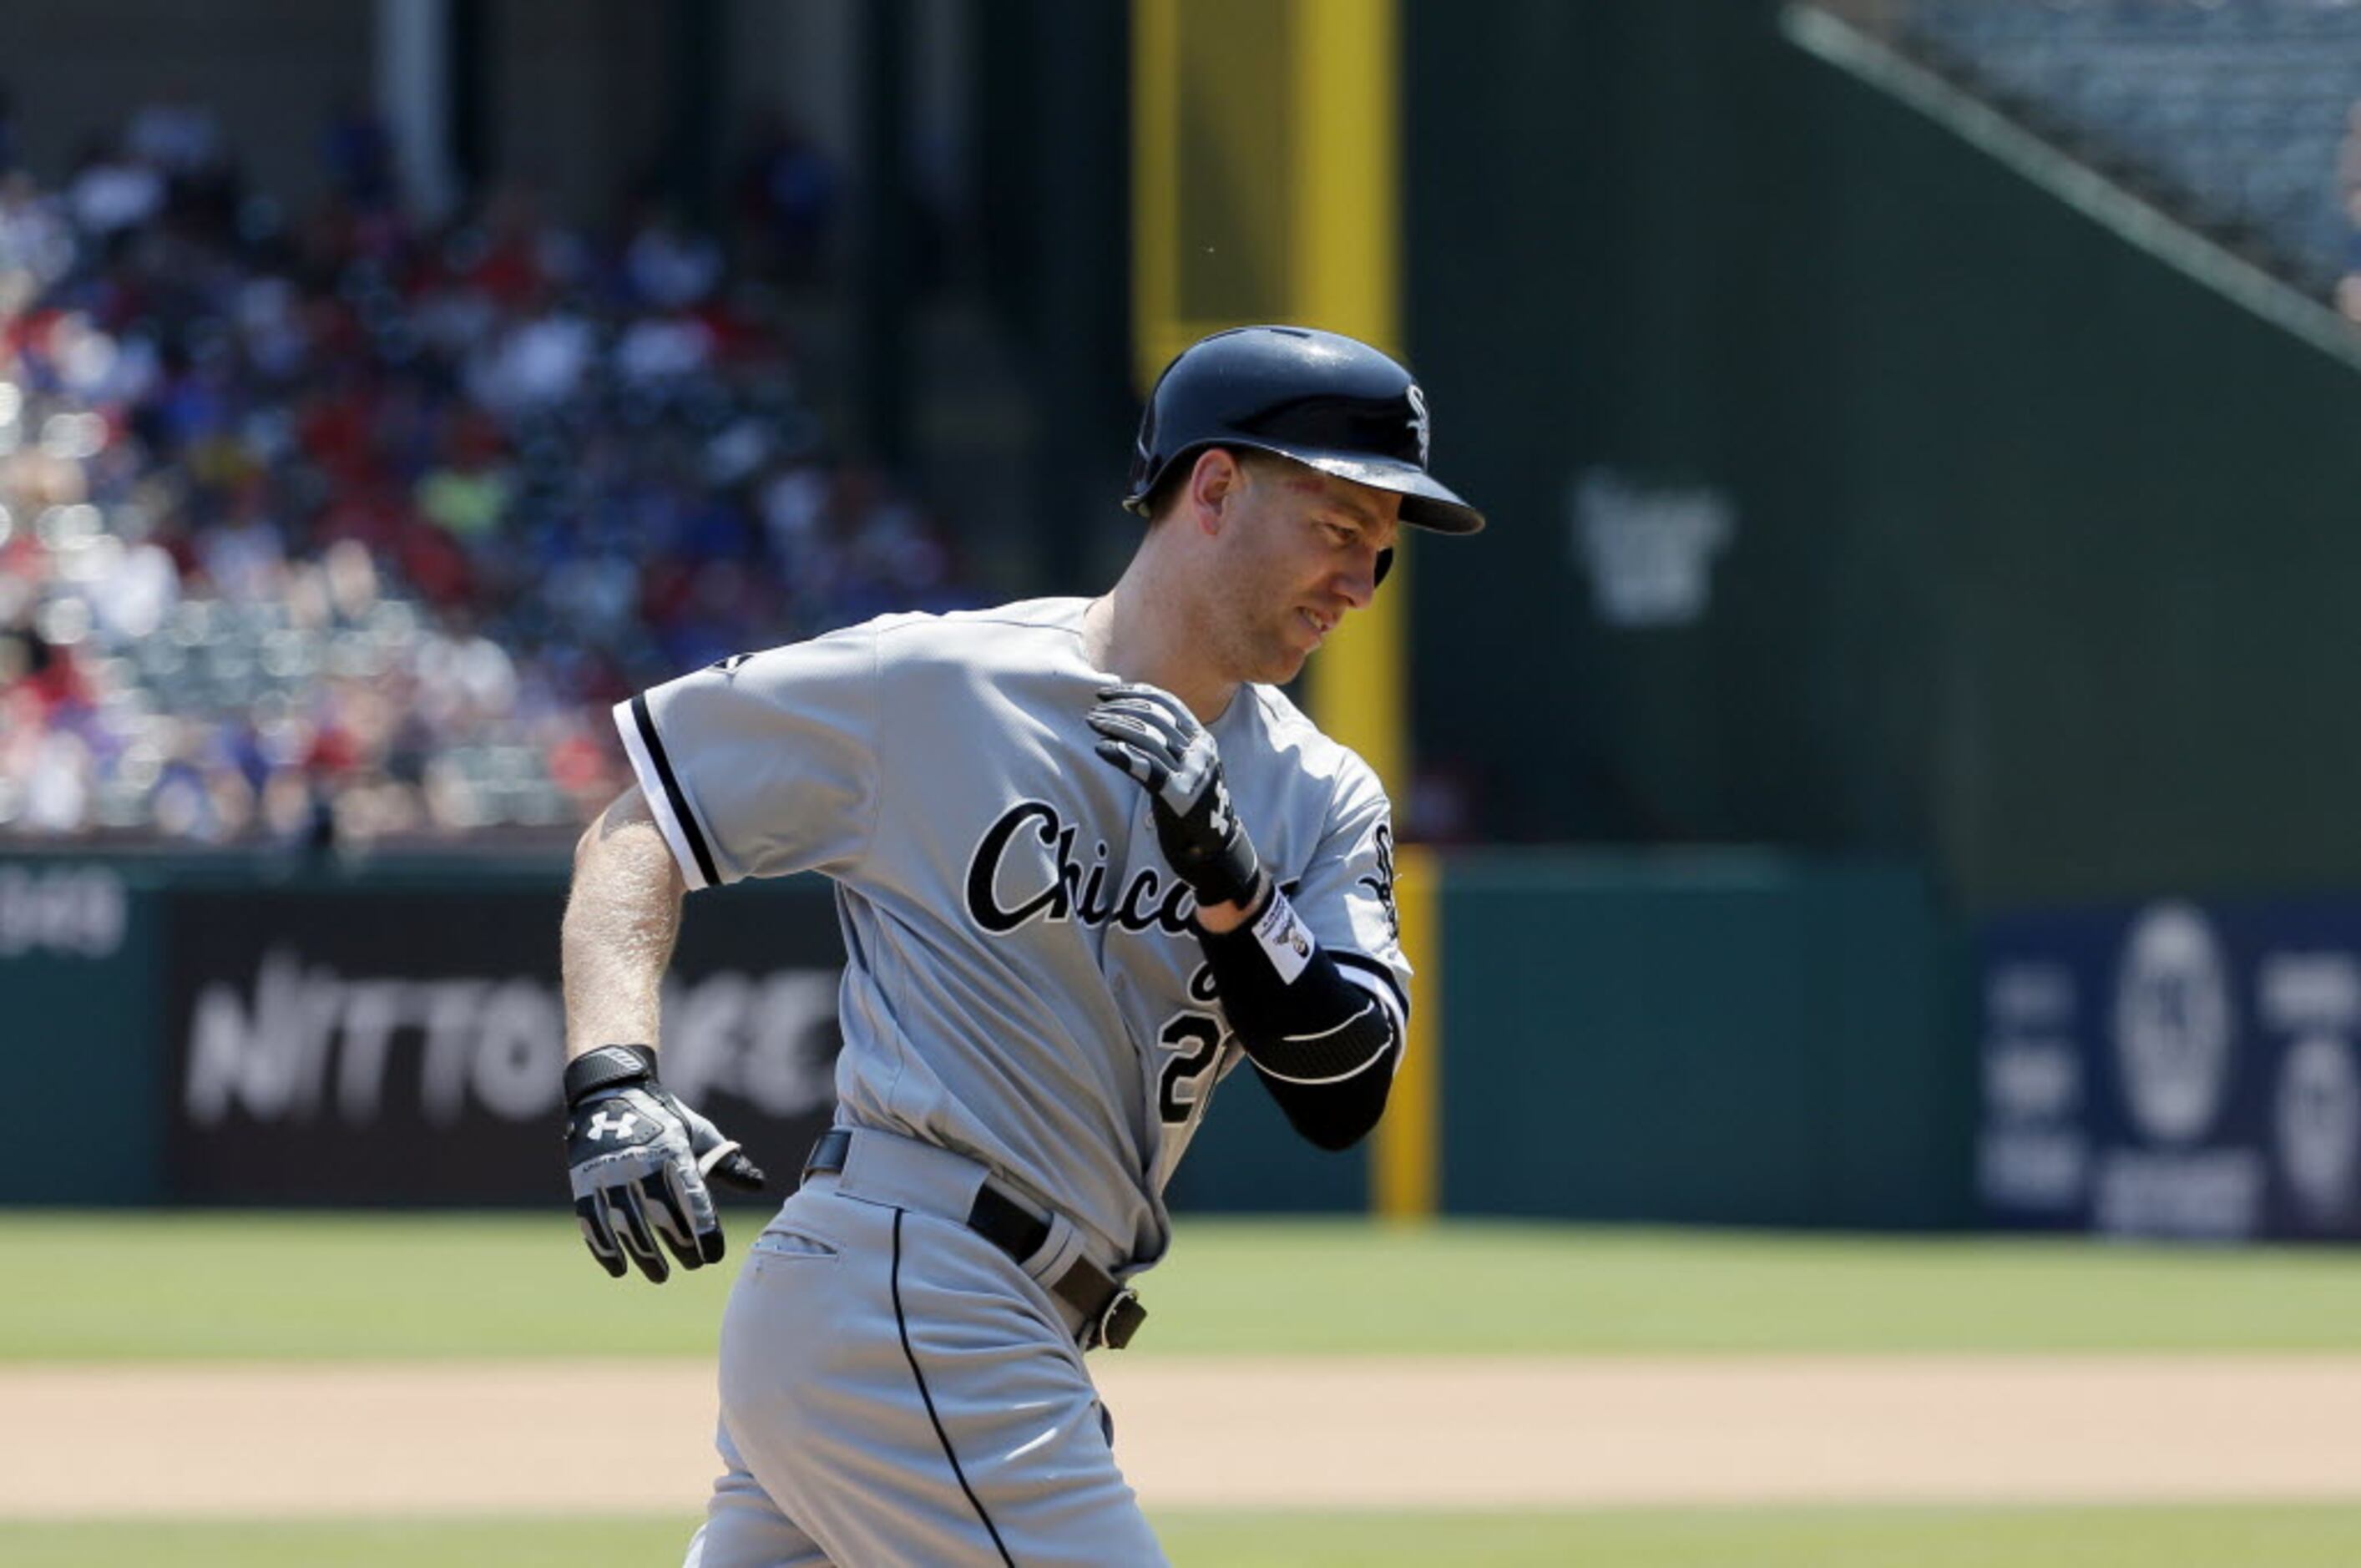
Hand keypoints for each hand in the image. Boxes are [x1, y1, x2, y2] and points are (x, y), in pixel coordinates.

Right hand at [564, 1044, 766, 1282]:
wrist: (609, 1092)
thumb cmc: (663, 1117)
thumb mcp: (697, 1131)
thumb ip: (726, 1161)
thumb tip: (760, 1184)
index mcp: (673, 1149)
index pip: (693, 1197)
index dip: (705, 1230)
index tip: (714, 1256)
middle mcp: (640, 1161)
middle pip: (662, 1214)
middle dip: (680, 1246)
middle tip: (693, 1265)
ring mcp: (608, 1172)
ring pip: (627, 1224)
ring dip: (644, 1255)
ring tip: (660, 1275)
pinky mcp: (583, 1181)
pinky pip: (592, 1221)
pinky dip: (603, 1248)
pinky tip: (618, 1268)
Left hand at [1088, 683, 1263, 910]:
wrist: (1214, 851)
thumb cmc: (1193, 810)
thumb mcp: (1188, 769)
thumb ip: (1170, 747)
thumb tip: (1131, 721)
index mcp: (1203, 741)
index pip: (1169, 704)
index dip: (1136, 693)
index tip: (1109, 692)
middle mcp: (1200, 752)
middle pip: (1156, 717)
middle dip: (1121, 708)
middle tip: (1094, 710)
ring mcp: (1191, 773)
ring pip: (1148, 738)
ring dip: (1116, 726)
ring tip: (1093, 723)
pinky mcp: (1178, 795)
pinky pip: (1146, 768)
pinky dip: (1121, 755)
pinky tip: (1102, 749)